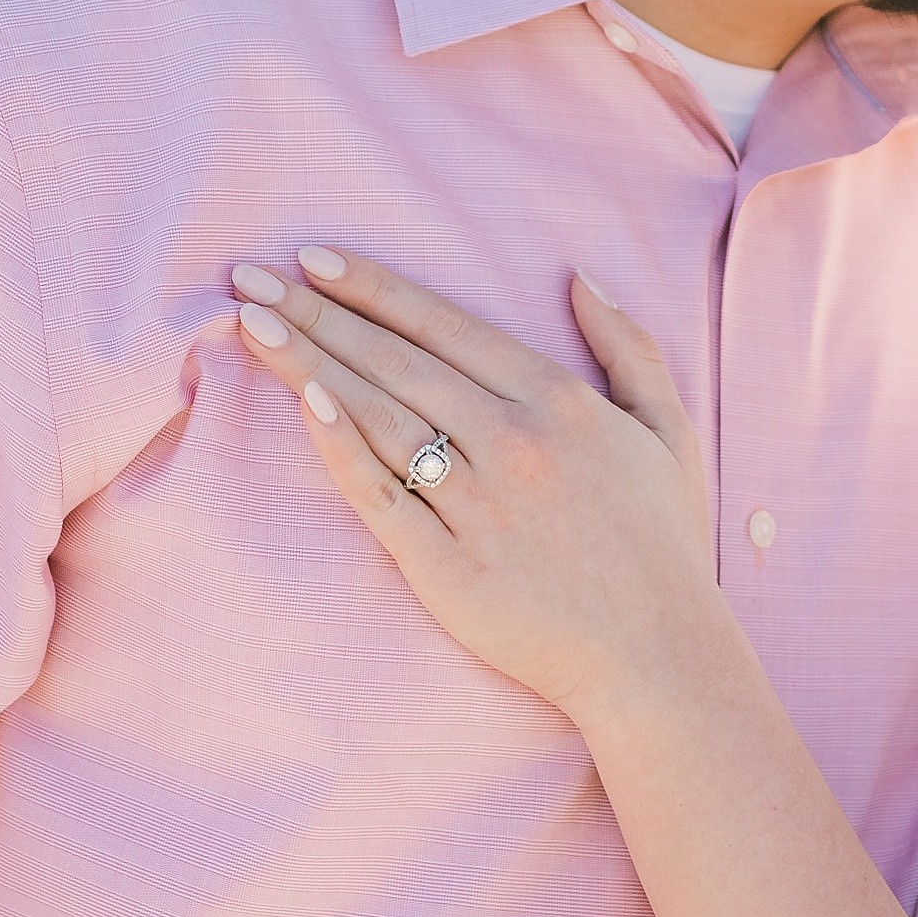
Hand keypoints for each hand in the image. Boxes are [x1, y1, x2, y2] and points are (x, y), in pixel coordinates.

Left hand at [231, 250, 719, 724]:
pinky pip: (380, 496)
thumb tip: (579, 277)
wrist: (657, 659)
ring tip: (251, 324)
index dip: (375, 288)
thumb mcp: (666, 430)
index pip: (445, 325)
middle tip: (252, 276)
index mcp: (558, 401)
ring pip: (377, 416)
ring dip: (307, 364)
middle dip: (318, 311)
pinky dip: (339, 447)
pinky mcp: (446, 568)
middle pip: (396, 361)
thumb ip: (628, 346)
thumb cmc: (662, 546)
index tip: (314, 257)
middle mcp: (512, 442)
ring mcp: (475, 505)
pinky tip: (300, 404)